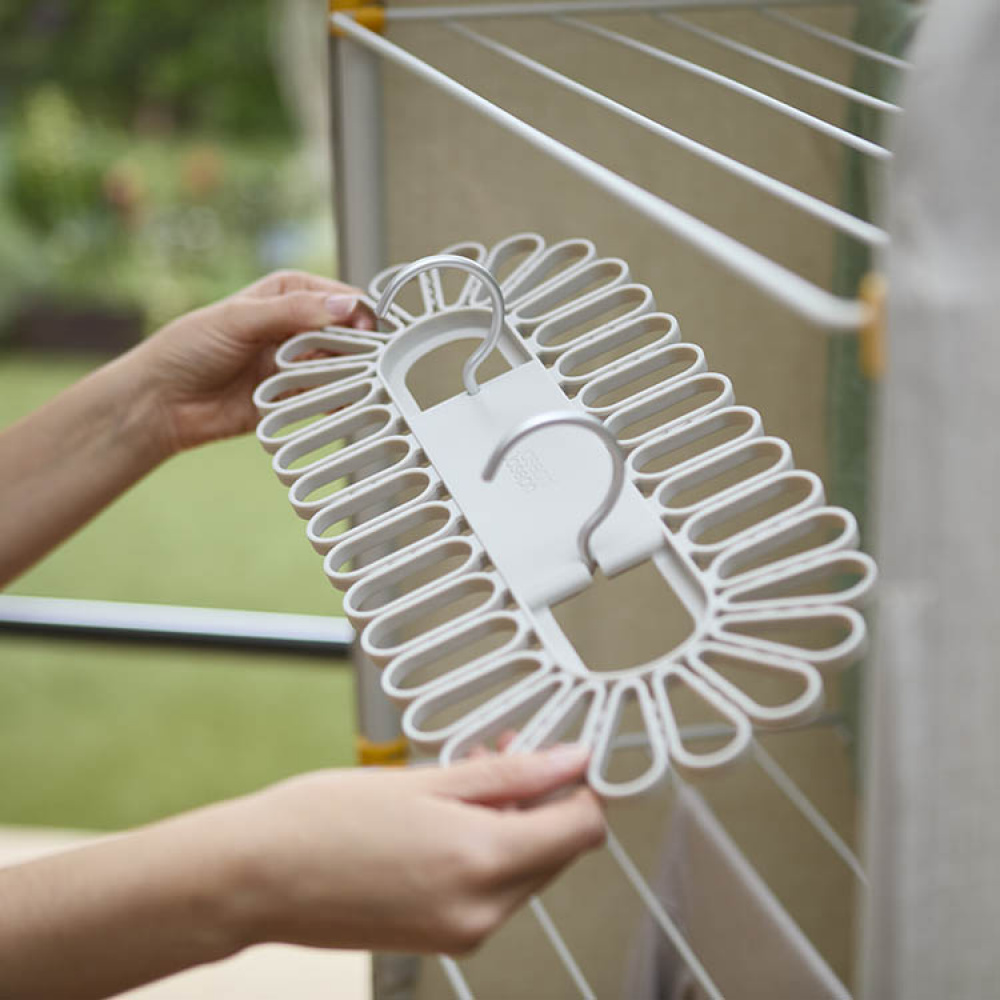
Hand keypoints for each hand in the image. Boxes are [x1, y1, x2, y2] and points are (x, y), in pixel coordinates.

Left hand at [125, 270, 374, 455]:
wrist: (161, 402)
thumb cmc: (189, 348)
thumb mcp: (241, 319)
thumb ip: (294, 312)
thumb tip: (345, 305)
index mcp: (287, 294)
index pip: (340, 299)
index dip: (359, 315)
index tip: (370, 334)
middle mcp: (296, 327)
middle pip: (347, 337)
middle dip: (358, 350)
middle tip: (365, 366)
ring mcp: (295, 364)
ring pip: (340, 368)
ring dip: (348, 378)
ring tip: (355, 388)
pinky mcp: (292, 398)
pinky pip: (325, 399)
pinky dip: (336, 403)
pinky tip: (342, 407)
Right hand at [221, 746, 604, 954]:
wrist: (254, 879)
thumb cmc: (322, 822)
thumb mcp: (425, 780)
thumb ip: (508, 774)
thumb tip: (569, 761)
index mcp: (482, 863)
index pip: (582, 828)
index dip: (582, 785)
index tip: (565, 753)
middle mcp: (482, 911)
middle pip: (557, 850)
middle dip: (542, 798)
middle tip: (504, 750)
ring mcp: (462, 932)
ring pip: (525, 869)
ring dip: (511, 821)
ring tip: (465, 776)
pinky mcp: (442, 938)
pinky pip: (491, 889)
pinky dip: (485, 849)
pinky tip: (447, 814)